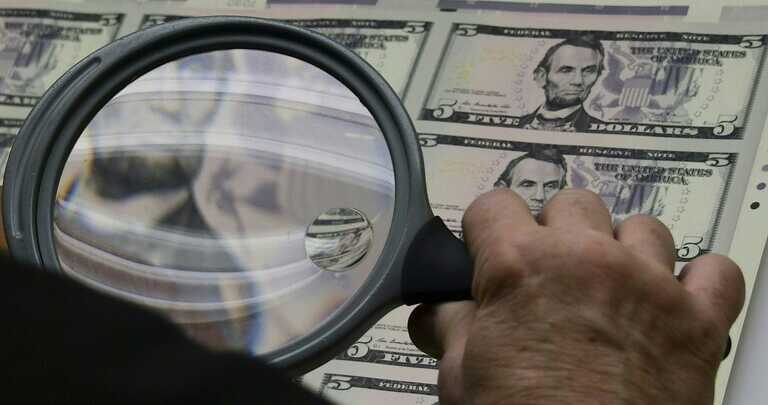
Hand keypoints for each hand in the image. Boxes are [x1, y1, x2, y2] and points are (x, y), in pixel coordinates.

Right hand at [408, 188, 743, 404]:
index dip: (487, 230)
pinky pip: (717, 271)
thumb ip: (448, 327)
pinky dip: (699, 281)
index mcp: (521, 267)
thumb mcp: (461, 377)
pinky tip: (675, 301)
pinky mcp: (698, 320)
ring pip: (641, 228)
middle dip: (556, 234)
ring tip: (610, 289)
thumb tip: (435, 312)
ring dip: (624, 250)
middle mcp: (587, 259)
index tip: (490, 247)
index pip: (494, 206)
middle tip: (550, 277)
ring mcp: (648, 284)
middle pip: (570, 204)